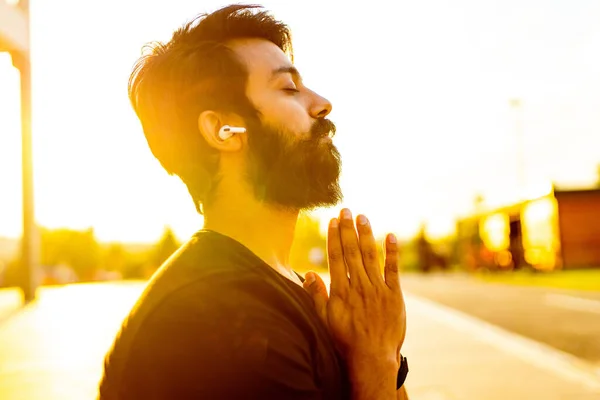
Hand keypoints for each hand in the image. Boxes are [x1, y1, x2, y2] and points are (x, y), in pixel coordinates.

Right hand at [304, 208, 406, 364]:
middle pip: (352, 251)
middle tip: (346, 210)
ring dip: (366, 235)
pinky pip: (393, 269)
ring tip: (363, 217)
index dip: (334, 237)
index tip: (333, 221)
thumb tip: (309, 273)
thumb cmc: (345, 341)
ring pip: (371, 256)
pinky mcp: (394, 295)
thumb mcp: (325, 319)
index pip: (336, 257)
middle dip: (348, 229)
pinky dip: (392, 252)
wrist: (372, 358)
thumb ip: (317, 295)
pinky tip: (390, 236)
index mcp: (341, 291)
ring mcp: (378, 289)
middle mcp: (359, 285)